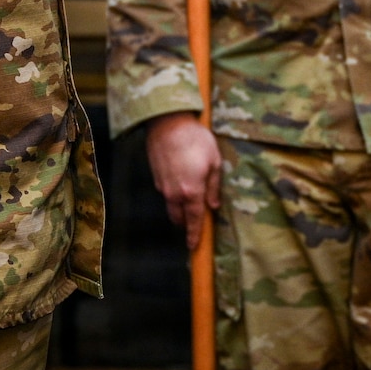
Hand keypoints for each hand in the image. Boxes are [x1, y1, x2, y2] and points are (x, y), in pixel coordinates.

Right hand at [145, 111, 221, 250]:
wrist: (168, 123)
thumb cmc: (196, 139)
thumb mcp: (214, 161)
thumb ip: (214, 187)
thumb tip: (213, 206)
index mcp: (192, 192)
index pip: (194, 221)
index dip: (194, 235)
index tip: (194, 247)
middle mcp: (175, 194)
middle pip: (179, 218)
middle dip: (187, 223)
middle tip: (196, 221)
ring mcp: (163, 186)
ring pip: (171, 207)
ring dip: (180, 210)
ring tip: (190, 200)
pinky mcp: (156, 177)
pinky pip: (166, 194)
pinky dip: (173, 195)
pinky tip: (182, 182)